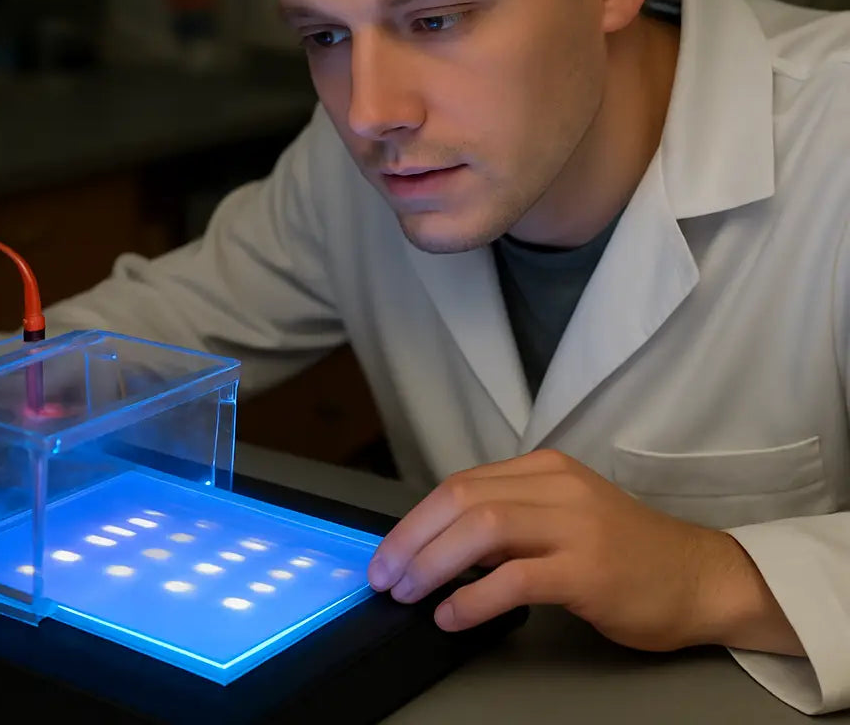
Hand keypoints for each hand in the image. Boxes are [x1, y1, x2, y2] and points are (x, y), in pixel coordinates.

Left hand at [368, 449, 802, 654]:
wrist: (700, 577)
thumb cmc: (626, 551)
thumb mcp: (561, 516)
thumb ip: (509, 520)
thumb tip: (440, 545)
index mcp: (544, 469)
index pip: (461, 484)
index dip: (416, 520)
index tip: (389, 553)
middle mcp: (555, 486)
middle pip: (462, 500)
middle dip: (412, 539)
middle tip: (385, 577)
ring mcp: (574, 525)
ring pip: (481, 530)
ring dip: (432, 563)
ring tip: (409, 594)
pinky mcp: (588, 569)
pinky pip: (514, 578)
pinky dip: (472, 597)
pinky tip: (452, 615)